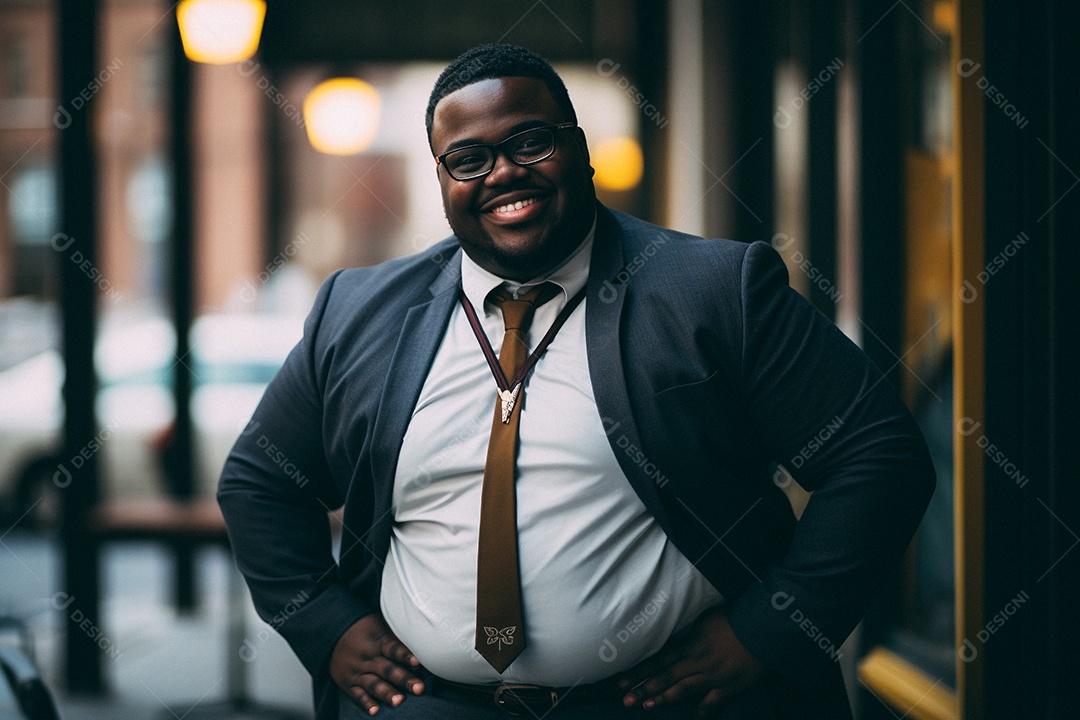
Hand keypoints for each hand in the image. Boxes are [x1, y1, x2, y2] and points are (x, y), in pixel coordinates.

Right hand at [330, 613, 424, 714]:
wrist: (333, 633)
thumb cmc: (366, 630)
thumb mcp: (381, 626)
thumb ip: (398, 637)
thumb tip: (424, 643)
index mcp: (377, 642)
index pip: (393, 648)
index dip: (405, 655)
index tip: (418, 662)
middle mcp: (367, 658)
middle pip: (387, 669)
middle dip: (404, 679)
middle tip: (420, 688)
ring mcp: (357, 671)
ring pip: (374, 684)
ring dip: (387, 693)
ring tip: (399, 701)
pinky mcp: (348, 683)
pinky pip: (357, 694)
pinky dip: (366, 703)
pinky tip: (375, 710)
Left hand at [617, 608, 764, 715]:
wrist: (760, 627)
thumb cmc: (732, 618)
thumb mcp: (703, 618)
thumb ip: (686, 629)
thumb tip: (667, 632)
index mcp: (690, 645)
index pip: (658, 661)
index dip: (639, 672)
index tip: (621, 681)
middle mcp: (698, 662)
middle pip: (666, 678)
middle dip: (644, 690)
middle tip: (625, 700)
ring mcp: (713, 676)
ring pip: (684, 690)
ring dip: (664, 699)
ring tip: (647, 706)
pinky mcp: (730, 686)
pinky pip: (713, 701)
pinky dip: (702, 706)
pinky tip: (694, 710)